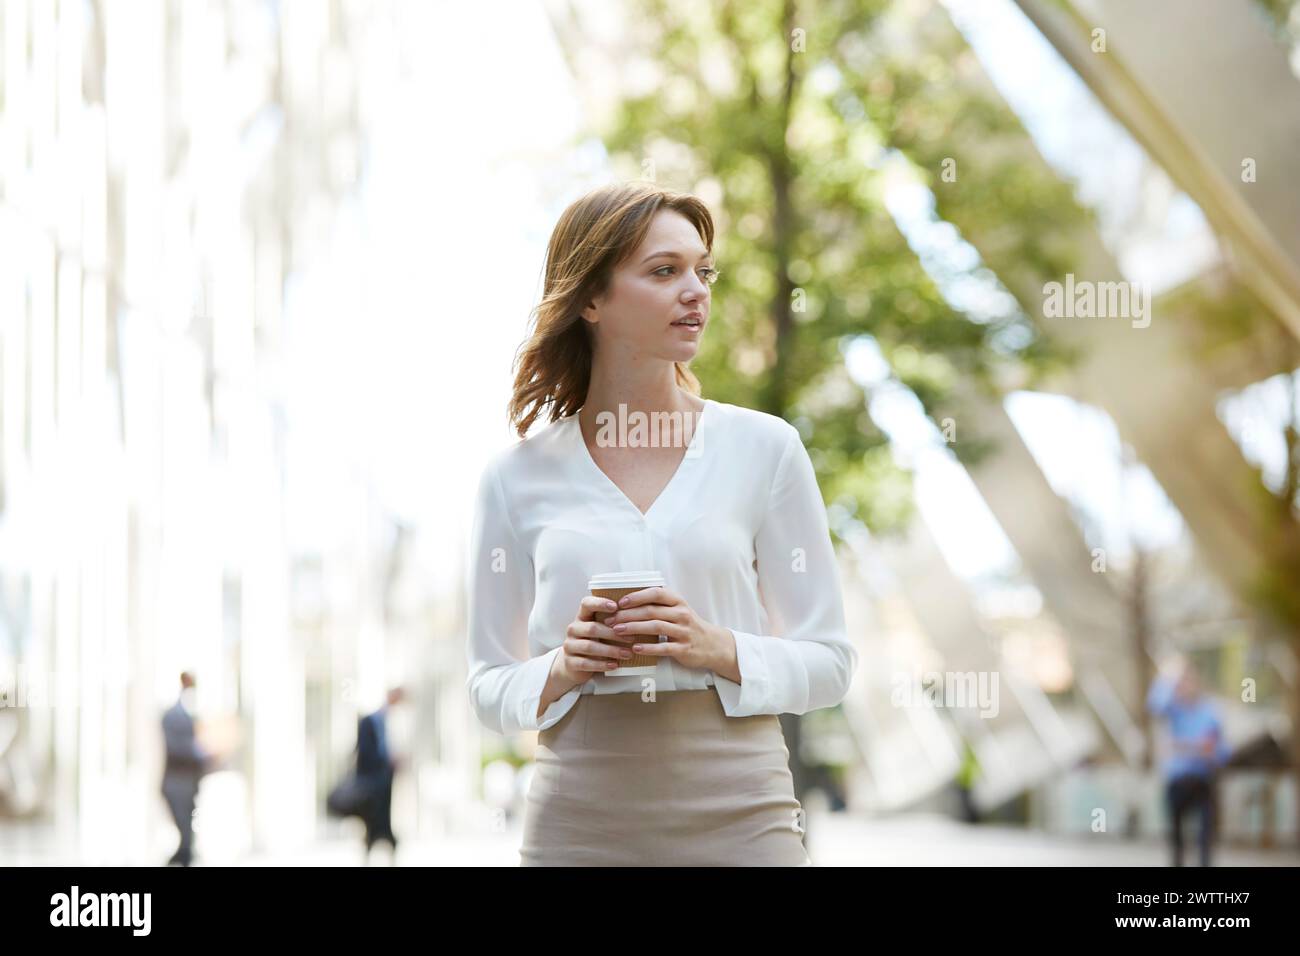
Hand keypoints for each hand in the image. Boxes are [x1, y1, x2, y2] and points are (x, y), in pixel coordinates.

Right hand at [556, 595, 640, 685]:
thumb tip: (637, 615)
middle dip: (613, 634)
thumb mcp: (600, 630)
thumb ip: (611, 622)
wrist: (574, 664)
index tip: (615, 606)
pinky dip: (602, 664)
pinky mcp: (570, 662)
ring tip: (627, 654)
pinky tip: (614, 665)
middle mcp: (573, 629)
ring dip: (611, 650)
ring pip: (590, 646)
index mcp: (582, 617)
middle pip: (592, 628)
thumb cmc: (593, 642)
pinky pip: (586, 663)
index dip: (600, 603)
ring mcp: (570, 646)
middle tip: (631, 639)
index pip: (586, 604)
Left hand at [604, 585, 732, 671]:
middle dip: (628, 615)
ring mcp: (684, 631)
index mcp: (677, 601)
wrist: (712, 644)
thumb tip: (627, 601)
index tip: (619, 602)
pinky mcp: (684, 648)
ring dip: (634, 628)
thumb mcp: (677, 609)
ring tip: (618, 631)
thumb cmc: (687, 625)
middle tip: (611, 620)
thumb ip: (658, 604)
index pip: (655, 594)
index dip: (636, 597)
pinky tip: (635, 648)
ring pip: (656, 627)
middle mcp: (681, 614)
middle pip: (651, 611)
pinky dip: (648, 648)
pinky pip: (663, 647)